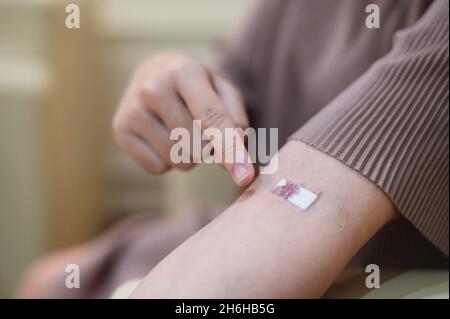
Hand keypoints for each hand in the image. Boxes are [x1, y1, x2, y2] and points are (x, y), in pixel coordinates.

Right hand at [112, 52, 254, 185]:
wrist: (154, 74)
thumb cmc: (197, 87)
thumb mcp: (224, 92)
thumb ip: (237, 122)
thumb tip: (240, 163)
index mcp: (184, 70)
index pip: (212, 118)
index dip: (231, 150)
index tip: (245, 176)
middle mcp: (153, 87)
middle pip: (198, 146)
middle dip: (209, 148)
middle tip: (201, 127)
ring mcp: (132, 109)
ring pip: (178, 160)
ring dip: (189, 155)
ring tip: (181, 130)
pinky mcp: (120, 130)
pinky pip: (157, 168)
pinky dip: (167, 161)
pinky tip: (162, 137)